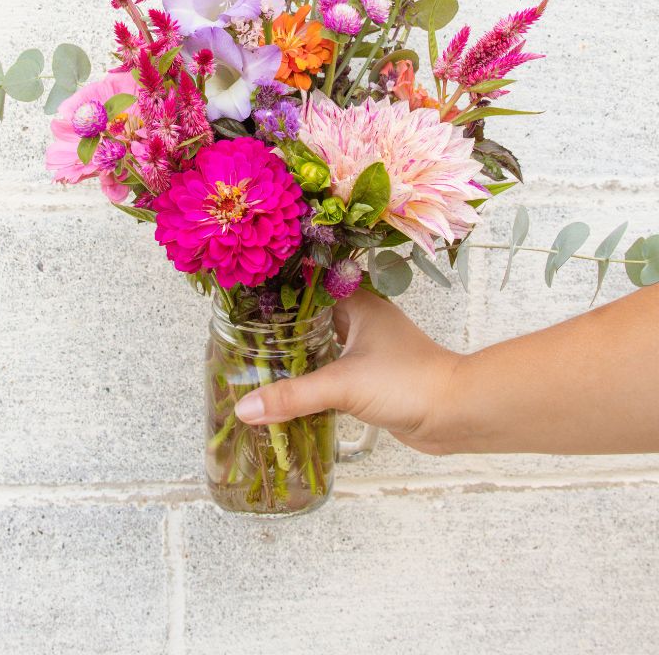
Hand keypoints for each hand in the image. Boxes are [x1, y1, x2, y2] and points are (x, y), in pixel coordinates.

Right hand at [234, 288, 462, 454]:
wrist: (456, 412)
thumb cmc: (408, 382)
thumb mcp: (343, 385)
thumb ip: (292, 396)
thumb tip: (244, 408)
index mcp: (359, 303)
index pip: (309, 285)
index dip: (278, 291)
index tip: (244, 300)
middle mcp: (363, 320)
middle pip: (313, 316)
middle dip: (281, 327)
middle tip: (241, 336)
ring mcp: (369, 349)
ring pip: (323, 344)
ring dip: (297, 353)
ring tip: (257, 361)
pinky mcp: (372, 377)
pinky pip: (333, 371)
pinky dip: (312, 377)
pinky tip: (289, 389)